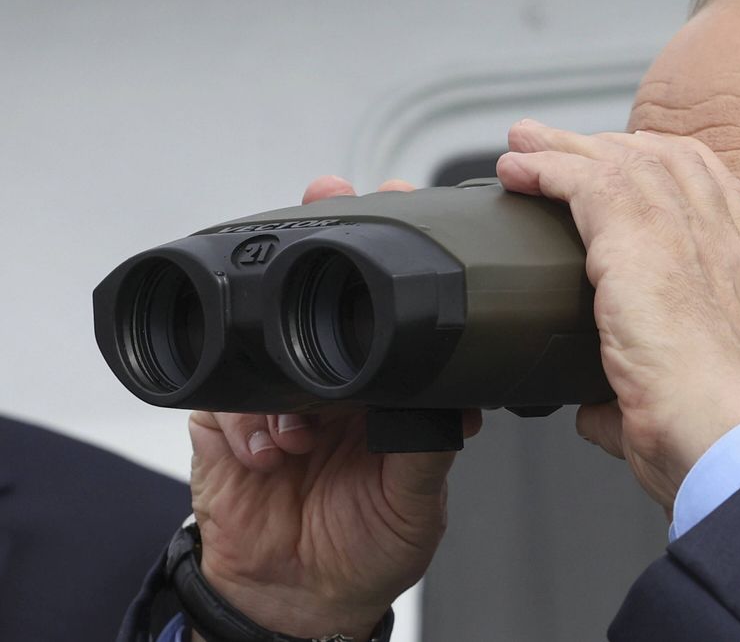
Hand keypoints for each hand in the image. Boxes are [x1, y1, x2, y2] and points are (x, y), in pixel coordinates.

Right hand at [188, 176, 481, 639]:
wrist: (299, 599)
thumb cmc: (369, 546)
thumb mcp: (417, 500)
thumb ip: (430, 444)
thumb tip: (454, 396)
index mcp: (387, 386)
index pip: (387, 307)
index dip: (391, 251)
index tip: (396, 202)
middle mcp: (333, 379)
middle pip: (319, 294)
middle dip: (317, 246)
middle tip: (325, 204)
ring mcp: (277, 394)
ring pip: (264, 338)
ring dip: (281, 372)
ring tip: (303, 429)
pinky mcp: (224, 419)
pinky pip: (224, 396)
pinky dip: (248, 420)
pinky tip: (270, 452)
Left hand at [497, 121, 739, 510]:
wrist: (727, 437)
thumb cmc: (714, 431)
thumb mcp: (676, 400)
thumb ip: (630, 396)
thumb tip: (597, 409)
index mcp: (737, 268)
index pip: (706, 184)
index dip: (660, 163)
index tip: (621, 161)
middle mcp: (716, 236)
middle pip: (657, 159)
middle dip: (601, 145)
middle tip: (554, 143)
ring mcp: (681, 232)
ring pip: (618, 161)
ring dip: (561, 149)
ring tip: (521, 144)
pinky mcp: (638, 238)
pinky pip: (584, 180)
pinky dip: (543, 169)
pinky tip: (515, 170)